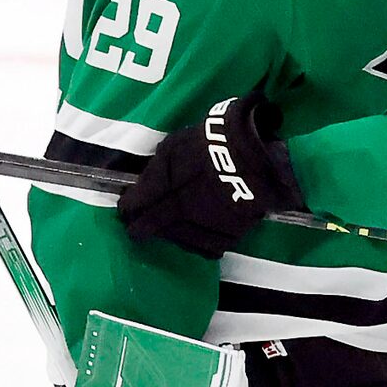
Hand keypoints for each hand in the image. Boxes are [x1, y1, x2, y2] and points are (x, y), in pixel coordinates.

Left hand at [118, 94, 303, 257]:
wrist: (261, 153)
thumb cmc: (215, 142)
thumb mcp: (178, 144)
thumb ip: (158, 168)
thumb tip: (141, 189)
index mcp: (172, 182)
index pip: (141, 202)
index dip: (130, 208)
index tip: (125, 212)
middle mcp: (188, 206)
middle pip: (158, 224)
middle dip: (143, 228)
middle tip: (135, 231)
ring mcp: (210, 221)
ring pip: (181, 238)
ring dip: (170, 236)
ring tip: (165, 232)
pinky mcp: (231, 232)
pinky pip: (208, 245)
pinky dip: (197, 243)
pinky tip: (192, 238)